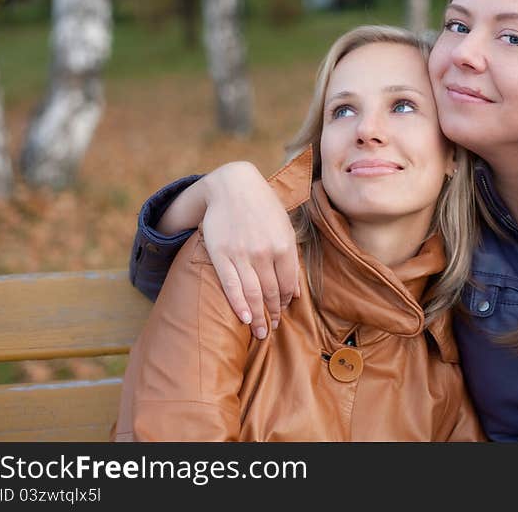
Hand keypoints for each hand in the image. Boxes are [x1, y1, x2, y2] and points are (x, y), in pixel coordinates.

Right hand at [200, 161, 300, 338]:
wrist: (233, 186)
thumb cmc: (263, 207)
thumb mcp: (285, 228)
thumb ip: (291, 260)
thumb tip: (295, 294)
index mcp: (284, 245)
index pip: (288, 284)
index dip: (285, 302)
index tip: (282, 312)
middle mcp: (264, 252)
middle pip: (271, 293)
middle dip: (273, 314)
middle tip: (272, 329)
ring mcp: (242, 254)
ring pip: (252, 294)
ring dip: (258, 317)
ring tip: (261, 332)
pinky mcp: (221, 255)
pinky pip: (230, 286)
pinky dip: (239, 305)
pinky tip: (244, 319)